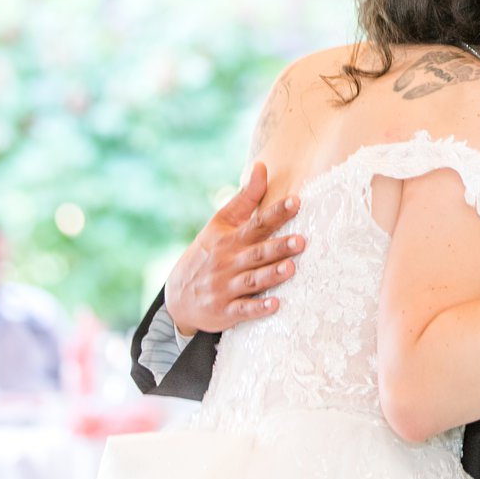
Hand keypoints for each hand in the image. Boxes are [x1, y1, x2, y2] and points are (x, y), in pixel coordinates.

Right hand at [164, 163, 305, 335]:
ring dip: (271, 275)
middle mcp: (229, 262)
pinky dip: (258, 308)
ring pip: (252, 281)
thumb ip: (246, 198)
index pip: (256, 223)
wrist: (178, 296)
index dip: (276, 213)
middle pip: (257, 253)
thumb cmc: (208, 253)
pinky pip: (243, 310)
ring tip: (291, 268)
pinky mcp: (225, 311)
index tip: (296, 201)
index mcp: (230, 240)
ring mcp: (226, 288)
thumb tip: (262, 167)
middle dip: (278, 247)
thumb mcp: (221, 224)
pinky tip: (275, 305)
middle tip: (301, 241)